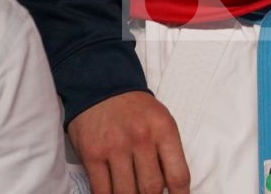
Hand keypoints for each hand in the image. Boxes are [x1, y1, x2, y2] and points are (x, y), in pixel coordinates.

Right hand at [68, 91, 191, 193]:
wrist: (102, 88)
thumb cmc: (137, 109)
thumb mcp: (162, 121)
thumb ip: (167, 151)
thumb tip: (172, 186)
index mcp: (164, 131)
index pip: (178, 175)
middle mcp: (141, 140)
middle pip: (152, 188)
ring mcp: (115, 148)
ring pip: (126, 193)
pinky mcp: (92, 155)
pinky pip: (101, 190)